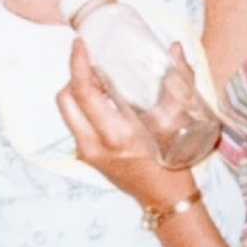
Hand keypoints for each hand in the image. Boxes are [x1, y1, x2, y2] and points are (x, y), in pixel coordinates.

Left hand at [57, 39, 195, 207]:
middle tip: (94, 62)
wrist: (165, 201)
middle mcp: (95, 145)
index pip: (83, 93)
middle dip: (75, 75)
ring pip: (67, 110)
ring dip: (79, 91)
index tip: (80, 45)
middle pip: (66, 99)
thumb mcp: (180, 123)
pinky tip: (106, 101)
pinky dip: (85, 106)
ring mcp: (87, 153)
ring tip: (101, 81)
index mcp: (117, 135)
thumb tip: (174, 48)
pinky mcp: (86, 157)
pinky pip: (76, 122)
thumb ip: (179, 82)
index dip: (78, 65)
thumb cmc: (175, 164)